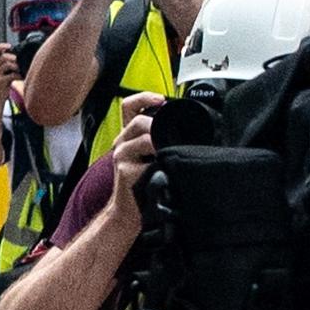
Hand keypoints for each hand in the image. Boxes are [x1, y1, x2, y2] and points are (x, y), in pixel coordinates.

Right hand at [0, 41, 20, 98]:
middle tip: (19, 61)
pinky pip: (12, 75)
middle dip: (14, 57)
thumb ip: (6, 62)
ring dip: (17, 66)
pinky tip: (21, 77)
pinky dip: (19, 75)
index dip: (1, 46)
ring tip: (20, 70)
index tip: (10, 46)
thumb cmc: (3, 81)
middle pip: (4, 56)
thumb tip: (18, 52)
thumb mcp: (2, 70)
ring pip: (8, 64)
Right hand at [98, 93, 164, 243]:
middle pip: (138, 120)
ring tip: (169, 154)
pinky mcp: (126, 173)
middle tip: (172, 135)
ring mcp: (122, 158)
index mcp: (128, 137)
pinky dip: (161, 164)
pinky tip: (165, 171)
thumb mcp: (150, 158)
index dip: (144, 97)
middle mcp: (121, 144)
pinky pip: (148, 162)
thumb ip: (159, 141)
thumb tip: (187, 131)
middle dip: (158, 124)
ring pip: (144, 138)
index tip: (161, 99)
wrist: (129, 212)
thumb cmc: (143, 184)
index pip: (129, 107)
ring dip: (160, 143)